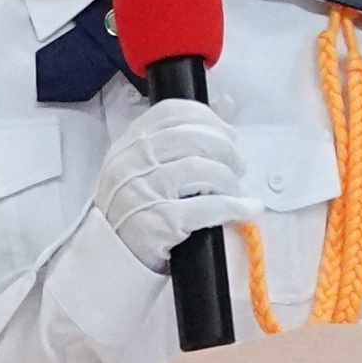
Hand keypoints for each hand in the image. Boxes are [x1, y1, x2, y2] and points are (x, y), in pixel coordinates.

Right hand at [88, 97, 256, 270]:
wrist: (113, 258)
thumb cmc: (135, 209)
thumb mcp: (146, 166)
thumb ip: (181, 134)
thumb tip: (226, 104)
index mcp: (129, 144)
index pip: (173, 112)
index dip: (208, 118)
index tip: (226, 134)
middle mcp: (132, 163)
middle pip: (195, 138)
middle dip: (227, 149)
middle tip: (237, 165)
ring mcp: (145, 192)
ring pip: (205, 170)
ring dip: (231, 180)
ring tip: (235, 190)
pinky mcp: (161, 222)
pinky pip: (210, 207)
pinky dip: (236, 207)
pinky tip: (248, 208)